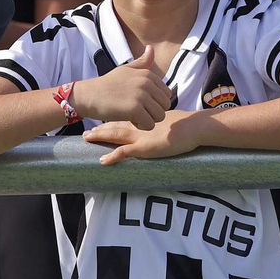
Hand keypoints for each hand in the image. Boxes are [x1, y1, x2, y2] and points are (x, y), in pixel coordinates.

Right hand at [71, 45, 171, 129]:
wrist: (89, 95)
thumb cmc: (107, 84)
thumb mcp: (125, 69)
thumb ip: (141, 62)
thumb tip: (151, 48)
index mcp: (147, 74)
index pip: (167, 94)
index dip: (155, 102)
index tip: (141, 103)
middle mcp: (146, 83)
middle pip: (165, 106)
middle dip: (154, 112)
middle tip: (138, 111)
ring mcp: (141, 95)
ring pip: (160, 116)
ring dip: (148, 120)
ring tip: (134, 115)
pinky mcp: (135, 109)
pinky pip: (150, 124)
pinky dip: (141, 126)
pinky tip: (130, 120)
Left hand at [85, 109, 204, 163]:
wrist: (193, 127)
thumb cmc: (185, 124)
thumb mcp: (167, 119)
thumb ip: (158, 121)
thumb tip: (158, 125)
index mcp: (144, 119)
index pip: (123, 118)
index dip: (111, 120)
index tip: (100, 123)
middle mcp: (139, 127)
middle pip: (114, 126)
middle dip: (99, 130)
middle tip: (86, 133)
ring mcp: (140, 137)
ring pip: (114, 136)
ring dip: (100, 138)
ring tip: (88, 140)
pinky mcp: (145, 148)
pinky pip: (124, 153)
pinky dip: (112, 157)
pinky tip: (103, 160)